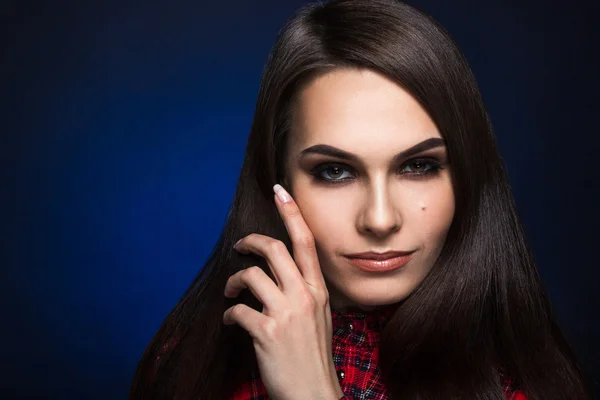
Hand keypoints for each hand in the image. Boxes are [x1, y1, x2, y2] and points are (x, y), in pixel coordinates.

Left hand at [223, 184, 343, 399]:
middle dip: (252, 242)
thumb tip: (275, 276)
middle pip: (274, 250)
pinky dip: (230, 314)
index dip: (291, 214)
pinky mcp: (267, 332)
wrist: (313, 394)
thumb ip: (301, 293)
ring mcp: (286, 314)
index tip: (280, 192)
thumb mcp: (318, 318)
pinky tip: (231, 322)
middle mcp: (304, 296)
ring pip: (251, 276)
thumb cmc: (313, 357)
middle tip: (240, 246)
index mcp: (318, 291)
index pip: (305, 243)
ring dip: (235, 281)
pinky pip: (238, 311)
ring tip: (231, 292)